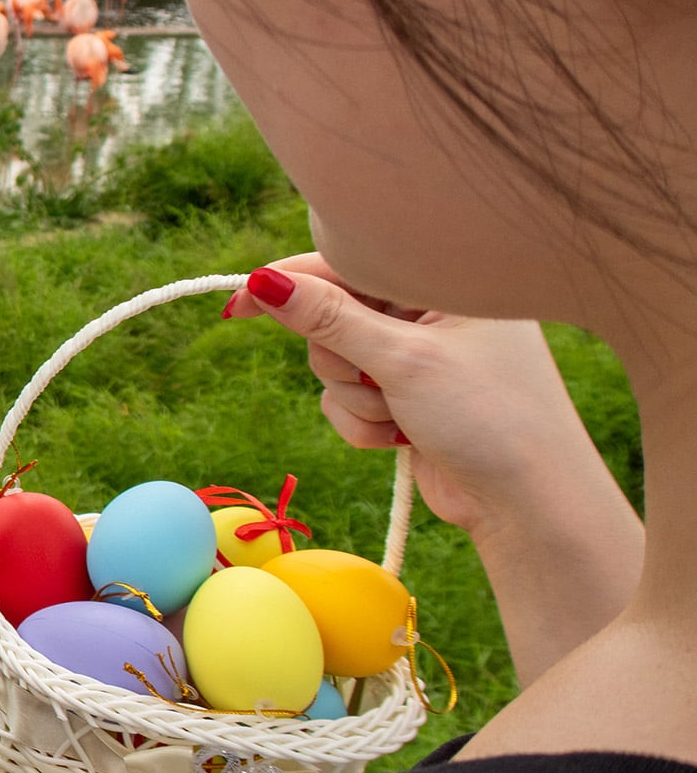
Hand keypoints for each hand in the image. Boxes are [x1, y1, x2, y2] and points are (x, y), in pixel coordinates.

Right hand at [225, 255, 626, 535]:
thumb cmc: (489, 419)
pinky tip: (404, 440)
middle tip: (379, 381)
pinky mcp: (406, 398)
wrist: (530, 506)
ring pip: (335, 365)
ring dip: (357, 399)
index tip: (241, 300)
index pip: (351, 265)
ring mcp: (420, 358)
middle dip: (344, 361)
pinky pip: (348, 400)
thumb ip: (329, 319)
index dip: (294, 283)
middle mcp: (434, 313)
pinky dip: (364, 424)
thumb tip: (262, 281)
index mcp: (448, 283)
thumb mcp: (403, 360)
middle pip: (333, 318)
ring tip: (403, 418)